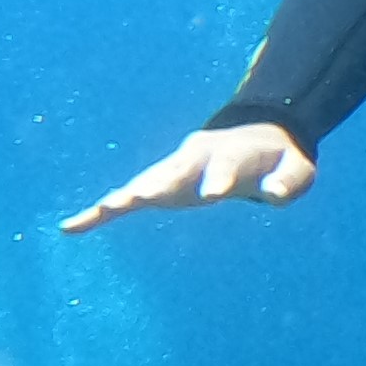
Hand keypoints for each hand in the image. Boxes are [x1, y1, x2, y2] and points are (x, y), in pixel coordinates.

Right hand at [64, 124, 314, 233]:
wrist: (252, 137)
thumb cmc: (277, 160)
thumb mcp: (296, 169)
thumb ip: (289, 181)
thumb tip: (275, 195)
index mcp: (230, 155)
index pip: (224, 166)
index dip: (219, 178)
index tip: (213, 193)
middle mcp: (194, 160)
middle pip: (174, 171)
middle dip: (158, 184)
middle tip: (138, 196)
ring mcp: (172, 172)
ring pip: (144, 184)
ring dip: (124, 197)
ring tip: (103, 209)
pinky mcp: (157, 187)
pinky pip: (124, 201)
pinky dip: (99, 213)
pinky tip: (70, 228)